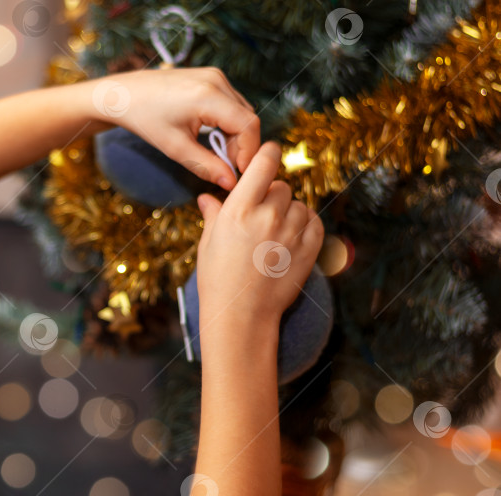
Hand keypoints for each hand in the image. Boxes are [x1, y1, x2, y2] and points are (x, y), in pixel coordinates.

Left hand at [88, 67, 259, 189]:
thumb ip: (206, 166)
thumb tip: (231, 183)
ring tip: (216, 154)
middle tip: (226, 168)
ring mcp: (214, 75)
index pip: (248, 125)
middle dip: (241, 146)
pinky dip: (228, 123)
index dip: (249, 151)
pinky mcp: (211, 77)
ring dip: (235, 136)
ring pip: (242, 111)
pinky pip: (231, 103)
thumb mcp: (175, 148)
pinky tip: (212, 138)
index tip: (239, 172)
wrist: (125, 95)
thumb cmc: (145, 119)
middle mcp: (216, 80)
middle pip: (248, 118)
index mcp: (208, 95)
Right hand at [195, 142, 324, 328]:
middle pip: (281, 186)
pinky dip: (306, 225)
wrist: (241, 315)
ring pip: (299, 205)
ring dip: (289, 212)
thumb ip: (214, 214)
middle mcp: (268, 216)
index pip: (264, 162)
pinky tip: (291, 237)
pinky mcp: (309, 250)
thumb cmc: (218, 279)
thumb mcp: (209, 243)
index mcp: (239, 209)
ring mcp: (291, 233)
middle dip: (272, 195)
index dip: (267, 154)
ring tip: (274, 233)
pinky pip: (315, 223)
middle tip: (260, 214)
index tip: (266, 157)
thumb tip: (207, 198)